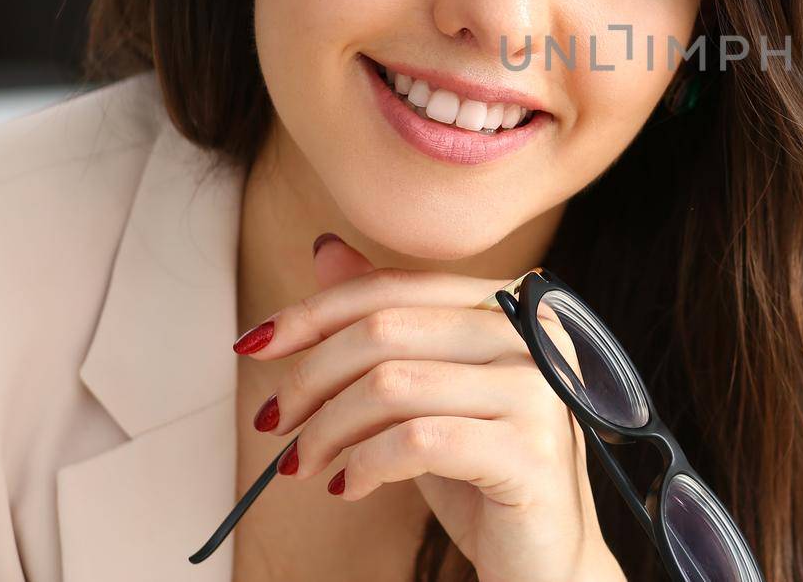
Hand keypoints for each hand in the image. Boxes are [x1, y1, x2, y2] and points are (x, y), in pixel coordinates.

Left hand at [238, 235, 625, 581]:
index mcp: (512, 304)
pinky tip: (347, 486)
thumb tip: (327, 251)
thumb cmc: (481, 470)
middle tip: (275, 421)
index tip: (257, 344)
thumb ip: (388, 322)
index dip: (316, 312)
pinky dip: (363, 464)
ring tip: (304, 463)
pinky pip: (416, 441)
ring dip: (327, 429)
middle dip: (310, 376)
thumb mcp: (424, 390)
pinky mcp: (528, 451)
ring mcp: (538, 389)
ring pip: (392, 384)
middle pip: (386, 330)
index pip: (397, 287)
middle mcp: (533, 334)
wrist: (545, 556)